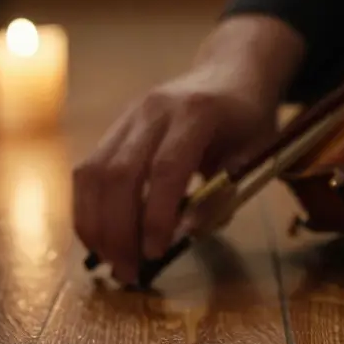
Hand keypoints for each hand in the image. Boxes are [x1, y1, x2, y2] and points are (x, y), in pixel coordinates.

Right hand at [72, 15, 304, 284]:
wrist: (230, 71)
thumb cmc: (248, 118)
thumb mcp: (255, 154)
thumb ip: (222, 193)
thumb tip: (186, 233)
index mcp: (196, 112)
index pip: (166, 169)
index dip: (156, 215)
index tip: (155, 253)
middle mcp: (153, 110)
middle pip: (119, 173)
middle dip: (118, 230)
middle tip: (128, 272)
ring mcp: (128, 117)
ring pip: (92, 172)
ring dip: (95, 224)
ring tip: (110, 262)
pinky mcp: (114, 129)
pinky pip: (88, 171)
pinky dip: (88, 209)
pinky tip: (100, 238)